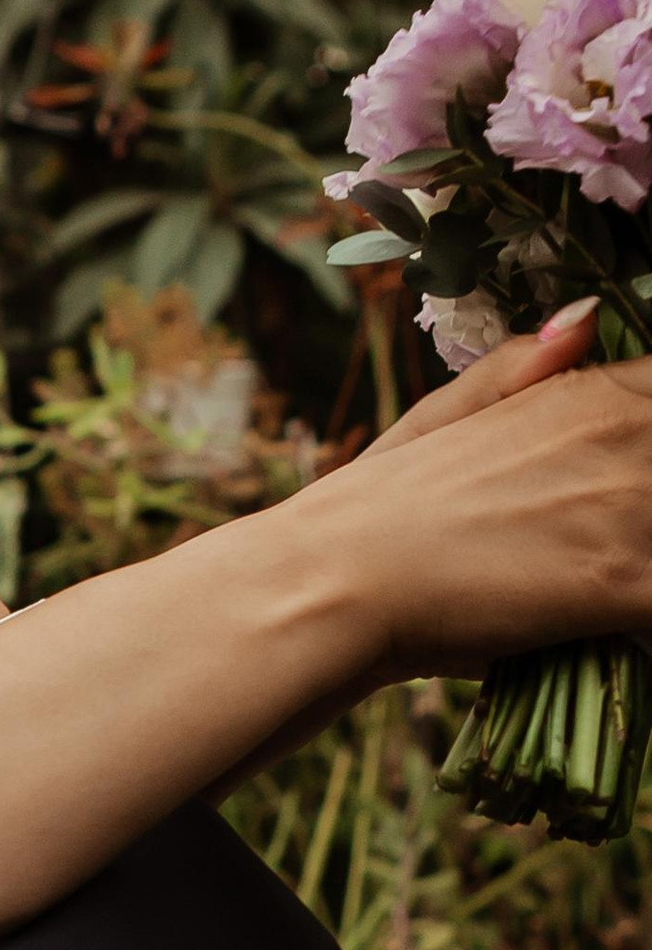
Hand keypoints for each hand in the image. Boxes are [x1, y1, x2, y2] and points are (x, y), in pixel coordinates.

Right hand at [269, 297, 651, 686]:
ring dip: (642, 566)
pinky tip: (606, 632)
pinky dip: (641, 624)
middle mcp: (628, 433)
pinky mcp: (627, 583)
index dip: (641, 458)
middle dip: (643, 518)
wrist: (330, 585)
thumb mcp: (441, 416)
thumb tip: (583, 317)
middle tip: (589, 546)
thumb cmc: (373, 509)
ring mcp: (633, 507)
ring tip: (592, 593)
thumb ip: (524, 369)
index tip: (609, 490)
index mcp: (593, 393)